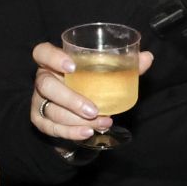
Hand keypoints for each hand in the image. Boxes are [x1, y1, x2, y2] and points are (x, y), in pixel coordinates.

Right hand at [28, 40, 152, 143]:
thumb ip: (124, 64)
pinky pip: (52, 128)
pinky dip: (70, 132)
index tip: (72, 66)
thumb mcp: (103, 73)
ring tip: (100, 123)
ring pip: (51, 110)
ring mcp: (38, 100)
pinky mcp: (40, 120)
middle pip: (46, 85)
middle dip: (70, 99)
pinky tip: (87, 132)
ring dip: (76, 120)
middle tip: (93, 109)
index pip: (42, 53)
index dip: (53, 57)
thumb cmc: (89, 83)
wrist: (77, 110)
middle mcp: (43, 79)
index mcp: (54, 61)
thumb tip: (147, 58)